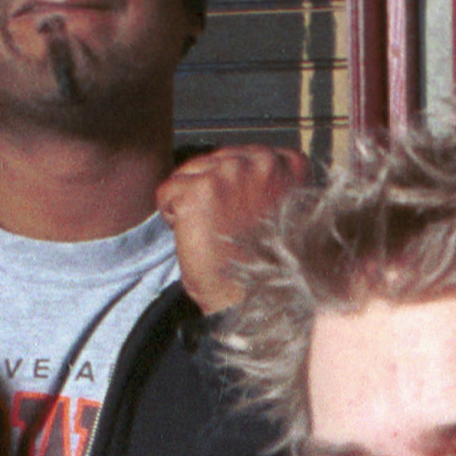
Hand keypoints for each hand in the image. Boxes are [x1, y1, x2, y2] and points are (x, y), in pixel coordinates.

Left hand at [159, 145, 313, 314]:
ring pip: (186, 174)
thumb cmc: (267, 266)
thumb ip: (266, 182)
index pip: (244, 155)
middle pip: (212, 160)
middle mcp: (261, 162)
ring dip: (189, 203)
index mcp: (288, 165)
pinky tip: (194, 237)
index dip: (233, 185)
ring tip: (210, 233)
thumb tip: (237, 166)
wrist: (256, 301)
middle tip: (222, 228)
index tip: (240, 212)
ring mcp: (229, 173)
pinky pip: (166, 191)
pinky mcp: (199, 191)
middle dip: (209, 191)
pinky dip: (172, 216)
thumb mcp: (282, 211)